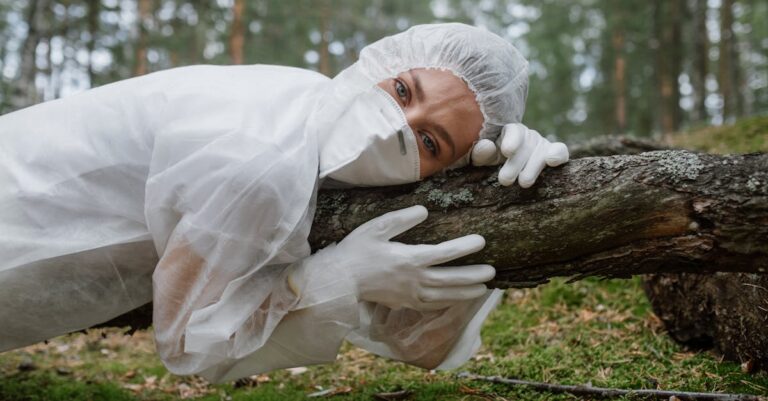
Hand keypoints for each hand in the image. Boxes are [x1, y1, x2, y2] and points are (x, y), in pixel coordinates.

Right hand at [289, 206, 494, 310]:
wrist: (339, 281)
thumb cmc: (356, 250)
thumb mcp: (376, 227)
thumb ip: (402, 219)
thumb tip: (425, 211)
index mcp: (409, 259)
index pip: (445, 253)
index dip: (465, 247)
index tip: (481, 241)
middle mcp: (413, 280)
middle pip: (450, 279)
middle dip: (473, 276)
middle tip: (492, 272)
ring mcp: (409, 295)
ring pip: (444, 296)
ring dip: (465, 292)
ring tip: (483, 290)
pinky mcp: (403, 304)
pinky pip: (431, 305)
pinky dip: (447, 303)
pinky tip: (456, 300)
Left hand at [471, 123, 568, 186]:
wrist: (507, 165)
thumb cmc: (491, 159)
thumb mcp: (483, 157)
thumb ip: (481, 152)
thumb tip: (488, 146)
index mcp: (509, 131)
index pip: (513, 131)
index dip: (512, 140)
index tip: (507, 152)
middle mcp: (527, 135)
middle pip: (526, 145)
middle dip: (515, 163)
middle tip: (504, 181)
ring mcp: (541, 144)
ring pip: (540, 152)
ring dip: (533, 168)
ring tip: (523, 183)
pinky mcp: (554, 154)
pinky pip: (560, 150)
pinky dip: (558, 154)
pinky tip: (552, 161)